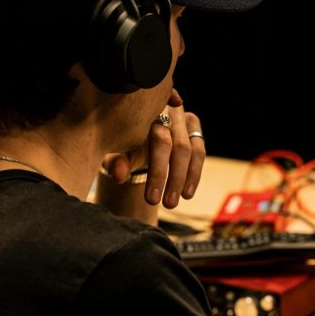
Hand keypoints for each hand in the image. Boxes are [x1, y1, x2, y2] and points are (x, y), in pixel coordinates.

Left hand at [102, 88, 205, 208]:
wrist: (134, 130)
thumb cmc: (121, 141)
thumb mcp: (114, 151)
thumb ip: (116, 161)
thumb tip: (119, 176)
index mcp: (148, 112)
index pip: (159, 142)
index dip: (158, 171)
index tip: (152, 198)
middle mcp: (169, 110)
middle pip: (179, 146)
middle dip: (173, 179)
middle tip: (165, 205)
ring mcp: (183, 117)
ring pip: (192, 150)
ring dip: (185, 179)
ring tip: (173, 203)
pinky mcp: (194, 126)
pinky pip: (200, 152)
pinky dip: (194, 175)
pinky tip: (186, 193)